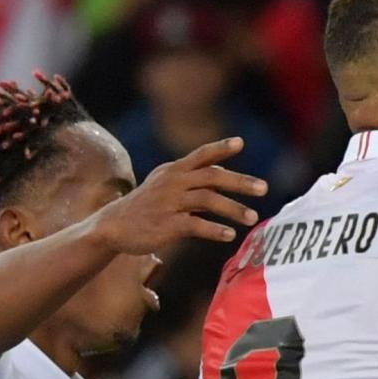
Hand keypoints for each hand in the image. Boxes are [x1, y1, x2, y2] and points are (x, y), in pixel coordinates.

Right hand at [84, 137, 265, 252]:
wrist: (113, 226)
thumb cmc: (146, 206)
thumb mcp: (165, 184)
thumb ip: (193, 178)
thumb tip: (225, 174)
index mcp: (174, 171)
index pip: (201, 155)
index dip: (220, 148)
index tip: (241, 143)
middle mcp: (173, 182)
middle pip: (212, 176)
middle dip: (240, 182)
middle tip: (264, 188)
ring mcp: (169, 203)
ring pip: (208, 200)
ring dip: (233, 209)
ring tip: (253, 219)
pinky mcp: (166, 225)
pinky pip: (195, 225)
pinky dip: (214, 229)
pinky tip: (229, 235)